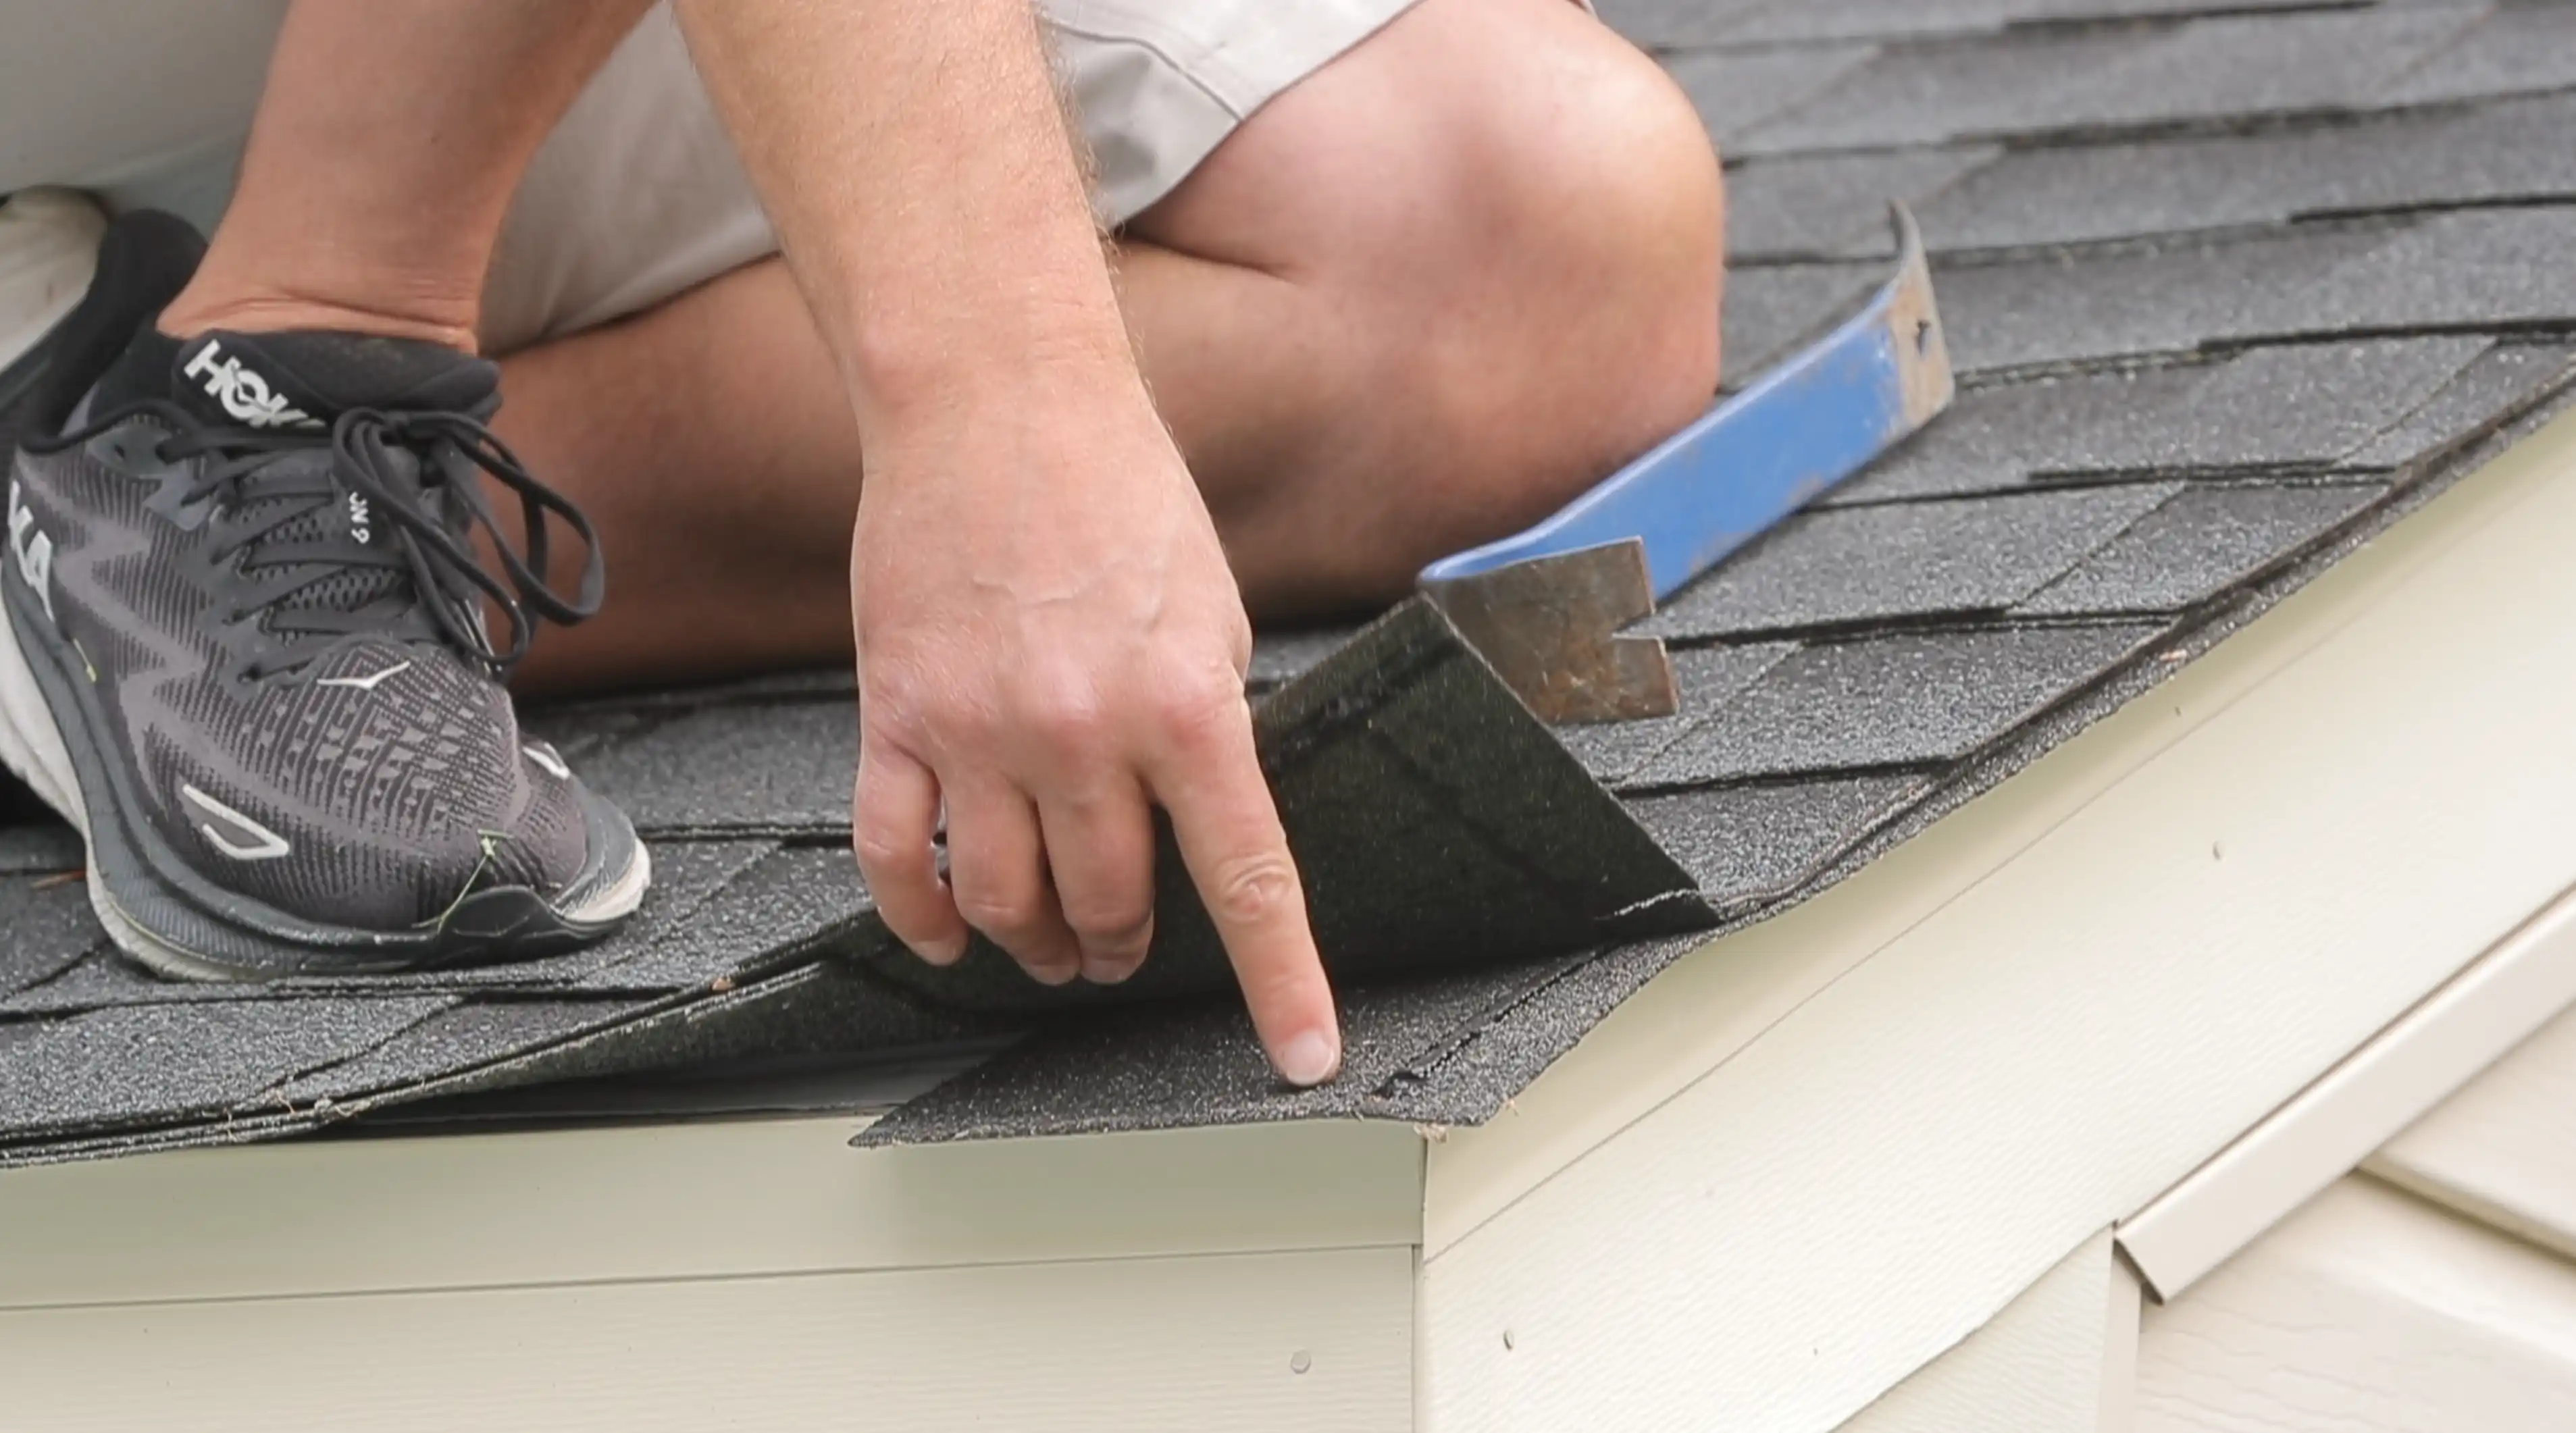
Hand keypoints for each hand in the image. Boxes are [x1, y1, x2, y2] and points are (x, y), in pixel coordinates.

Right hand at [847, 355, 1342, 1086]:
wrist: (996, 398)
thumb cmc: (1119, 492)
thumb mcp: (1211, 612)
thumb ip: (1207, 726)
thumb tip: (1199, 828)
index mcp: (1186, 706)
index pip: (1248, 880)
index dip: (1284, 984)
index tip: (1307, 1058)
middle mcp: (1082, 733)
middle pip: (1111, 905)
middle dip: (1129, 947)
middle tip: (1129, 949)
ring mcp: (978, 731)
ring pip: (1006, 903)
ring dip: (1038, 945)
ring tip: (1054, 947)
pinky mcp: (895, 714)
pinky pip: (897, 857)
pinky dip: (922, 916)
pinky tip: (946, 933)